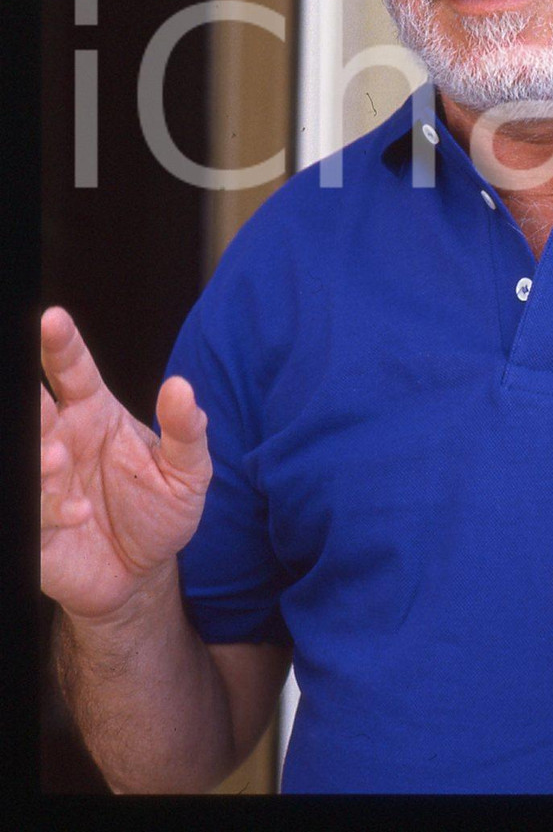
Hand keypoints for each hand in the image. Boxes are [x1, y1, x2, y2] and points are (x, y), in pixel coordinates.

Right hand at [41, 307, 211, 622]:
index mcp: (93, 415)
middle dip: (33, 403)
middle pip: (35, 409)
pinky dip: (50, 509)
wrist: (143, 572)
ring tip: (55, 460)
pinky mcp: (37, 527)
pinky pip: (33, 511)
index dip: (61, 345)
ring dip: (37, 458)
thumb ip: (188, 431)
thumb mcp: (188, 473)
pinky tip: (79, 514)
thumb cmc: (160, 509)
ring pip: (25, 457)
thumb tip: (182, 387)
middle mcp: (61, 441)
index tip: (53, 319)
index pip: (71, 371)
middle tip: (41, 403)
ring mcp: (45, 483)